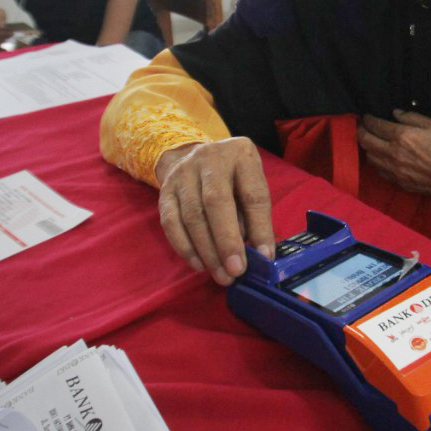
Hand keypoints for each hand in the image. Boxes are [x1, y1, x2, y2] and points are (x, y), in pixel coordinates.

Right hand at [154, 138, 274, 285]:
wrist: (191, 156)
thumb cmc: (231, 177)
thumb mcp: (250, 184)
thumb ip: (254, 214)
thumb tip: (259, 254)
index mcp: (240, 154)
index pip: (253, 194)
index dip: (260, 227)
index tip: (265, 257)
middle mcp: (210, 158)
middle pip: (216, 202)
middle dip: (227, 241)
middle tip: (236, 271)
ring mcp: (183, 173)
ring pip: (192, 216)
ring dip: (207, 251)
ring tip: (221, 275)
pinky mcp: (165, 190)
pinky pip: (171, 223)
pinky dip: (185, 247)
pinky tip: (199, 265)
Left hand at [358, 111, 430, 209]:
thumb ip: (412, 117)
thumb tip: (395, 113)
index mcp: (402, 136)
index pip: (375, 125)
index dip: (368, 119)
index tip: (367, 116)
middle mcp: (393, 153)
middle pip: (365, 141)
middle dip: (361, 131)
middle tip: (362, 126)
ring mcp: (394, 169)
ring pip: (369, 157)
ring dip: (367, 147)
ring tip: (370, 141)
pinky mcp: (398, 182)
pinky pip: (379, 171)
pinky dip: (376, 162)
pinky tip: (381, 157)